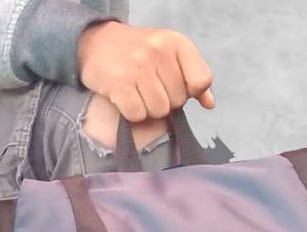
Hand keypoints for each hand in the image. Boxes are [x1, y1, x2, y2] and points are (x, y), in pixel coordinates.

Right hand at [77, 21, 214, 121]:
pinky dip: (133, 113)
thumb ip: (193, 78)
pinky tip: (126, 98)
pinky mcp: (119, 83)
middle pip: (178, 101)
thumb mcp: (170, 56)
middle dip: (166, 100)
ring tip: (138, 92)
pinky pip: (138, 114)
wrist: (97, 43)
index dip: (190, 91)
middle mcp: (158, 50)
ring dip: (149, 109)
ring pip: (159, 111)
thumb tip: (209, 103)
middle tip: (150, 86)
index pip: (201, 80)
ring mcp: (138, 66)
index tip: (175, 85)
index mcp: (176, 42)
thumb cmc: (139, 53)